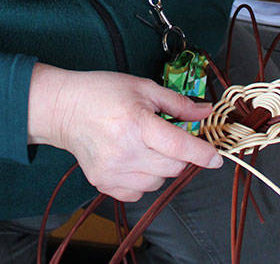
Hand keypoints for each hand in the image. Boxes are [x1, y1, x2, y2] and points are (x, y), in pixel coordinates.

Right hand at [28, 64, 221, 201]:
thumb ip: (177, 103)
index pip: (179, 147)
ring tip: (144, 146)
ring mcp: (113, 171)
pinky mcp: (103, 184)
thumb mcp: (143, 88)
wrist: (63, 109)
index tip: (216, 158)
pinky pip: (139, 192)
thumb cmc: (102, 93)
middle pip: (173, 167)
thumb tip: (205, 112)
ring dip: (160, 167)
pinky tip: (132, 159)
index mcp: (136, 124)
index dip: (203, 154)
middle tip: (166, 137)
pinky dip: (143, 179)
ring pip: (158, 182)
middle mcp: (125, 151)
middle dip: (179, 154)